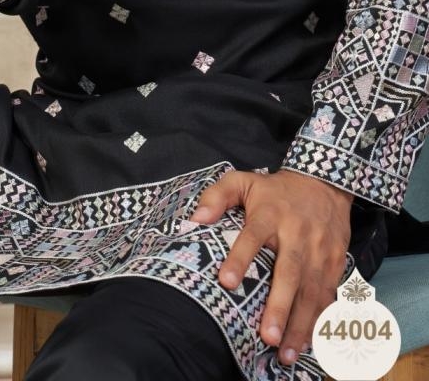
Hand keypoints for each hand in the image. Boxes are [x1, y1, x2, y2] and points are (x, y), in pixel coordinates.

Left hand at [189, 169, 352, 365]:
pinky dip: (321, 321)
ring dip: (300, 324)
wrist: (324, 183)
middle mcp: (297, 234)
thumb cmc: (275, 189)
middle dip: (279, 306)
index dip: (239, 257)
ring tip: (285, 352)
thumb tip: (197, 218)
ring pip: (311, 291)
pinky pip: (329, 295)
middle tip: (265, 336)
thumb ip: (218, 195)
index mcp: (270, 214)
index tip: (225, 281)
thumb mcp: (244, 180)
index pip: (252, 236)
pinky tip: (310, 343)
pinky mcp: (336, 263)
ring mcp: (319, 250)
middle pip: (289, 272)